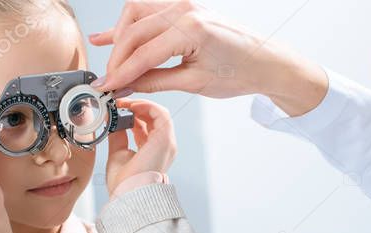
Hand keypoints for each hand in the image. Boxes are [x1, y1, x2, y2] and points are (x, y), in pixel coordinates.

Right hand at [90, 0, 327, 114]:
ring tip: (111, 61)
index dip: (121, 73)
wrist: (264, 61)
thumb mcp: (194, 83)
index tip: (106, 87)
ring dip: (120, 38)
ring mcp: (183, 5)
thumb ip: (156, 81)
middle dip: (117, 59)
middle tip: (108, 81)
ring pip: (135, 15)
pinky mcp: (183, 7)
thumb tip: (127, 85)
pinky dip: (129, 25)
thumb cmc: (239, 71)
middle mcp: (184, 10)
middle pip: (134, 32)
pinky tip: (109, 35)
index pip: (143, 53)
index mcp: (190, 30)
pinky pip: (148, 11)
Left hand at [106, 99, 176, 193]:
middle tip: (118, 101)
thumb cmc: (123, 184)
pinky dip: (146, 106)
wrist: (129, 195)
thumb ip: (118, 137)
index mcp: (152, 151)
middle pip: (154, 118)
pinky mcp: (165, 140)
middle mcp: (163, 146)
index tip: (117, 109)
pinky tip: (131, 106)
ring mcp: (167, 143)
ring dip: (141, 104)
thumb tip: (113, 121)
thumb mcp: (118, 154)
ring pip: (159, 113)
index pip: (146, 126)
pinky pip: (160, 113)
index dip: (132, 115)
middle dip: (137, 106)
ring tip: (124, 102)